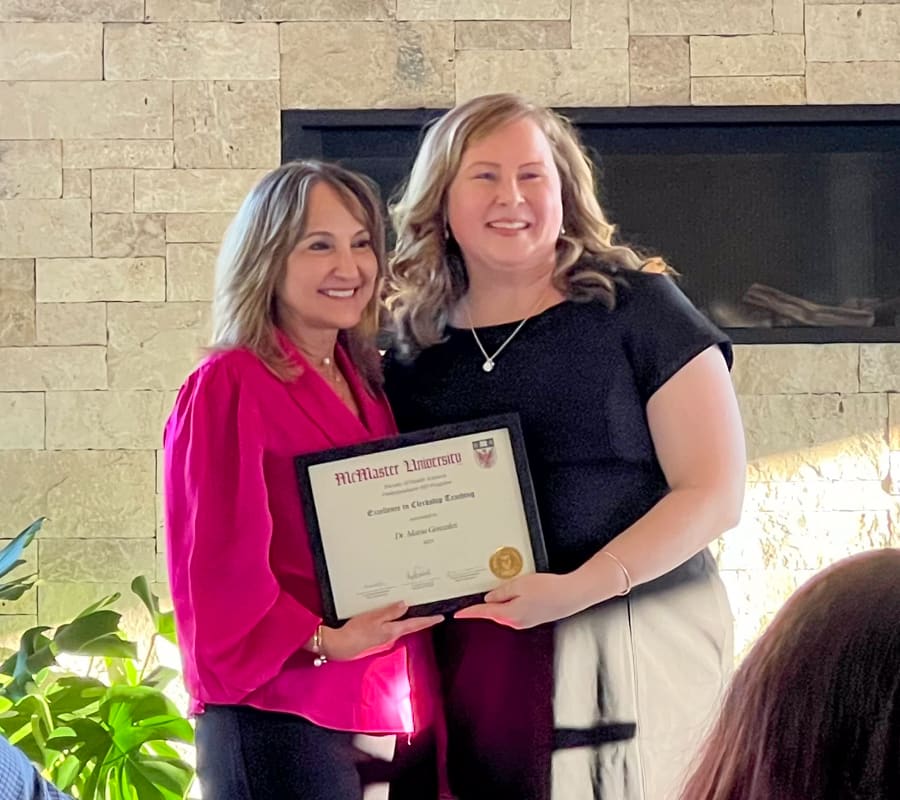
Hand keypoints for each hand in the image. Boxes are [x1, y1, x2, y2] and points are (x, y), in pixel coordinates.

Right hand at [321, 601, 442, 660]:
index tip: (441, 617)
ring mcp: (385, 638)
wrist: (341, 646)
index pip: (416, 624)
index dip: (429, 620)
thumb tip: (405, 605)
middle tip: (431, 611)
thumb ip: (390, 612)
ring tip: (416, 610)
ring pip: (401, 626)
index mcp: (393, 630)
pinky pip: (391, 627)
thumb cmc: (356, 632)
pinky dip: (396, 621)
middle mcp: (392, 636)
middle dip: (421, 619)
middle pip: (411, 626)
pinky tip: (393, 615)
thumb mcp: (373, 617)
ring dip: (409, 619)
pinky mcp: (377, 637)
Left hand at [454, 573, 586, 628]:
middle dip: (487, 603)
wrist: (572, 595)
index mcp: (509, 614)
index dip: (469, 612)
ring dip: (502, 601)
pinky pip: (515, 610)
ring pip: (505, 610)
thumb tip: (490, 598)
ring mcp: (525, 622)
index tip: (457, 614)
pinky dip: (512, 602)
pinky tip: (519, 593)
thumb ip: (501, 592)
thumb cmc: (549, 589)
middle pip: (494, 611)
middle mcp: (516, 622)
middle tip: (480, 594)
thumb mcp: (519, 584)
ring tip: (508, 588)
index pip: (483, 612)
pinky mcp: (533, 618)